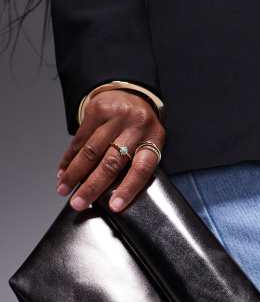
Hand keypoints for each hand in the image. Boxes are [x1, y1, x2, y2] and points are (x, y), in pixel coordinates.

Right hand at [56, 89, 165, 211]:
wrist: (134, 94)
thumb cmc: (142, 129)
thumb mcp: (149, 145)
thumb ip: (136, 165)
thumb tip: (114, 196)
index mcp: (153, 140)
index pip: (141, 169)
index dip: (127, 190)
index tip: (114, 207)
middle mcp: (135, 126)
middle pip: (111, 162)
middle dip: (92, 186)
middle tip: (78, 203)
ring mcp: (116, 116)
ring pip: (91, 151)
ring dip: (74, 174)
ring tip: (63, 189)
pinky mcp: (97, 109)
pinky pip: (79, 139)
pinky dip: (69, 158)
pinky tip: (62, 172)